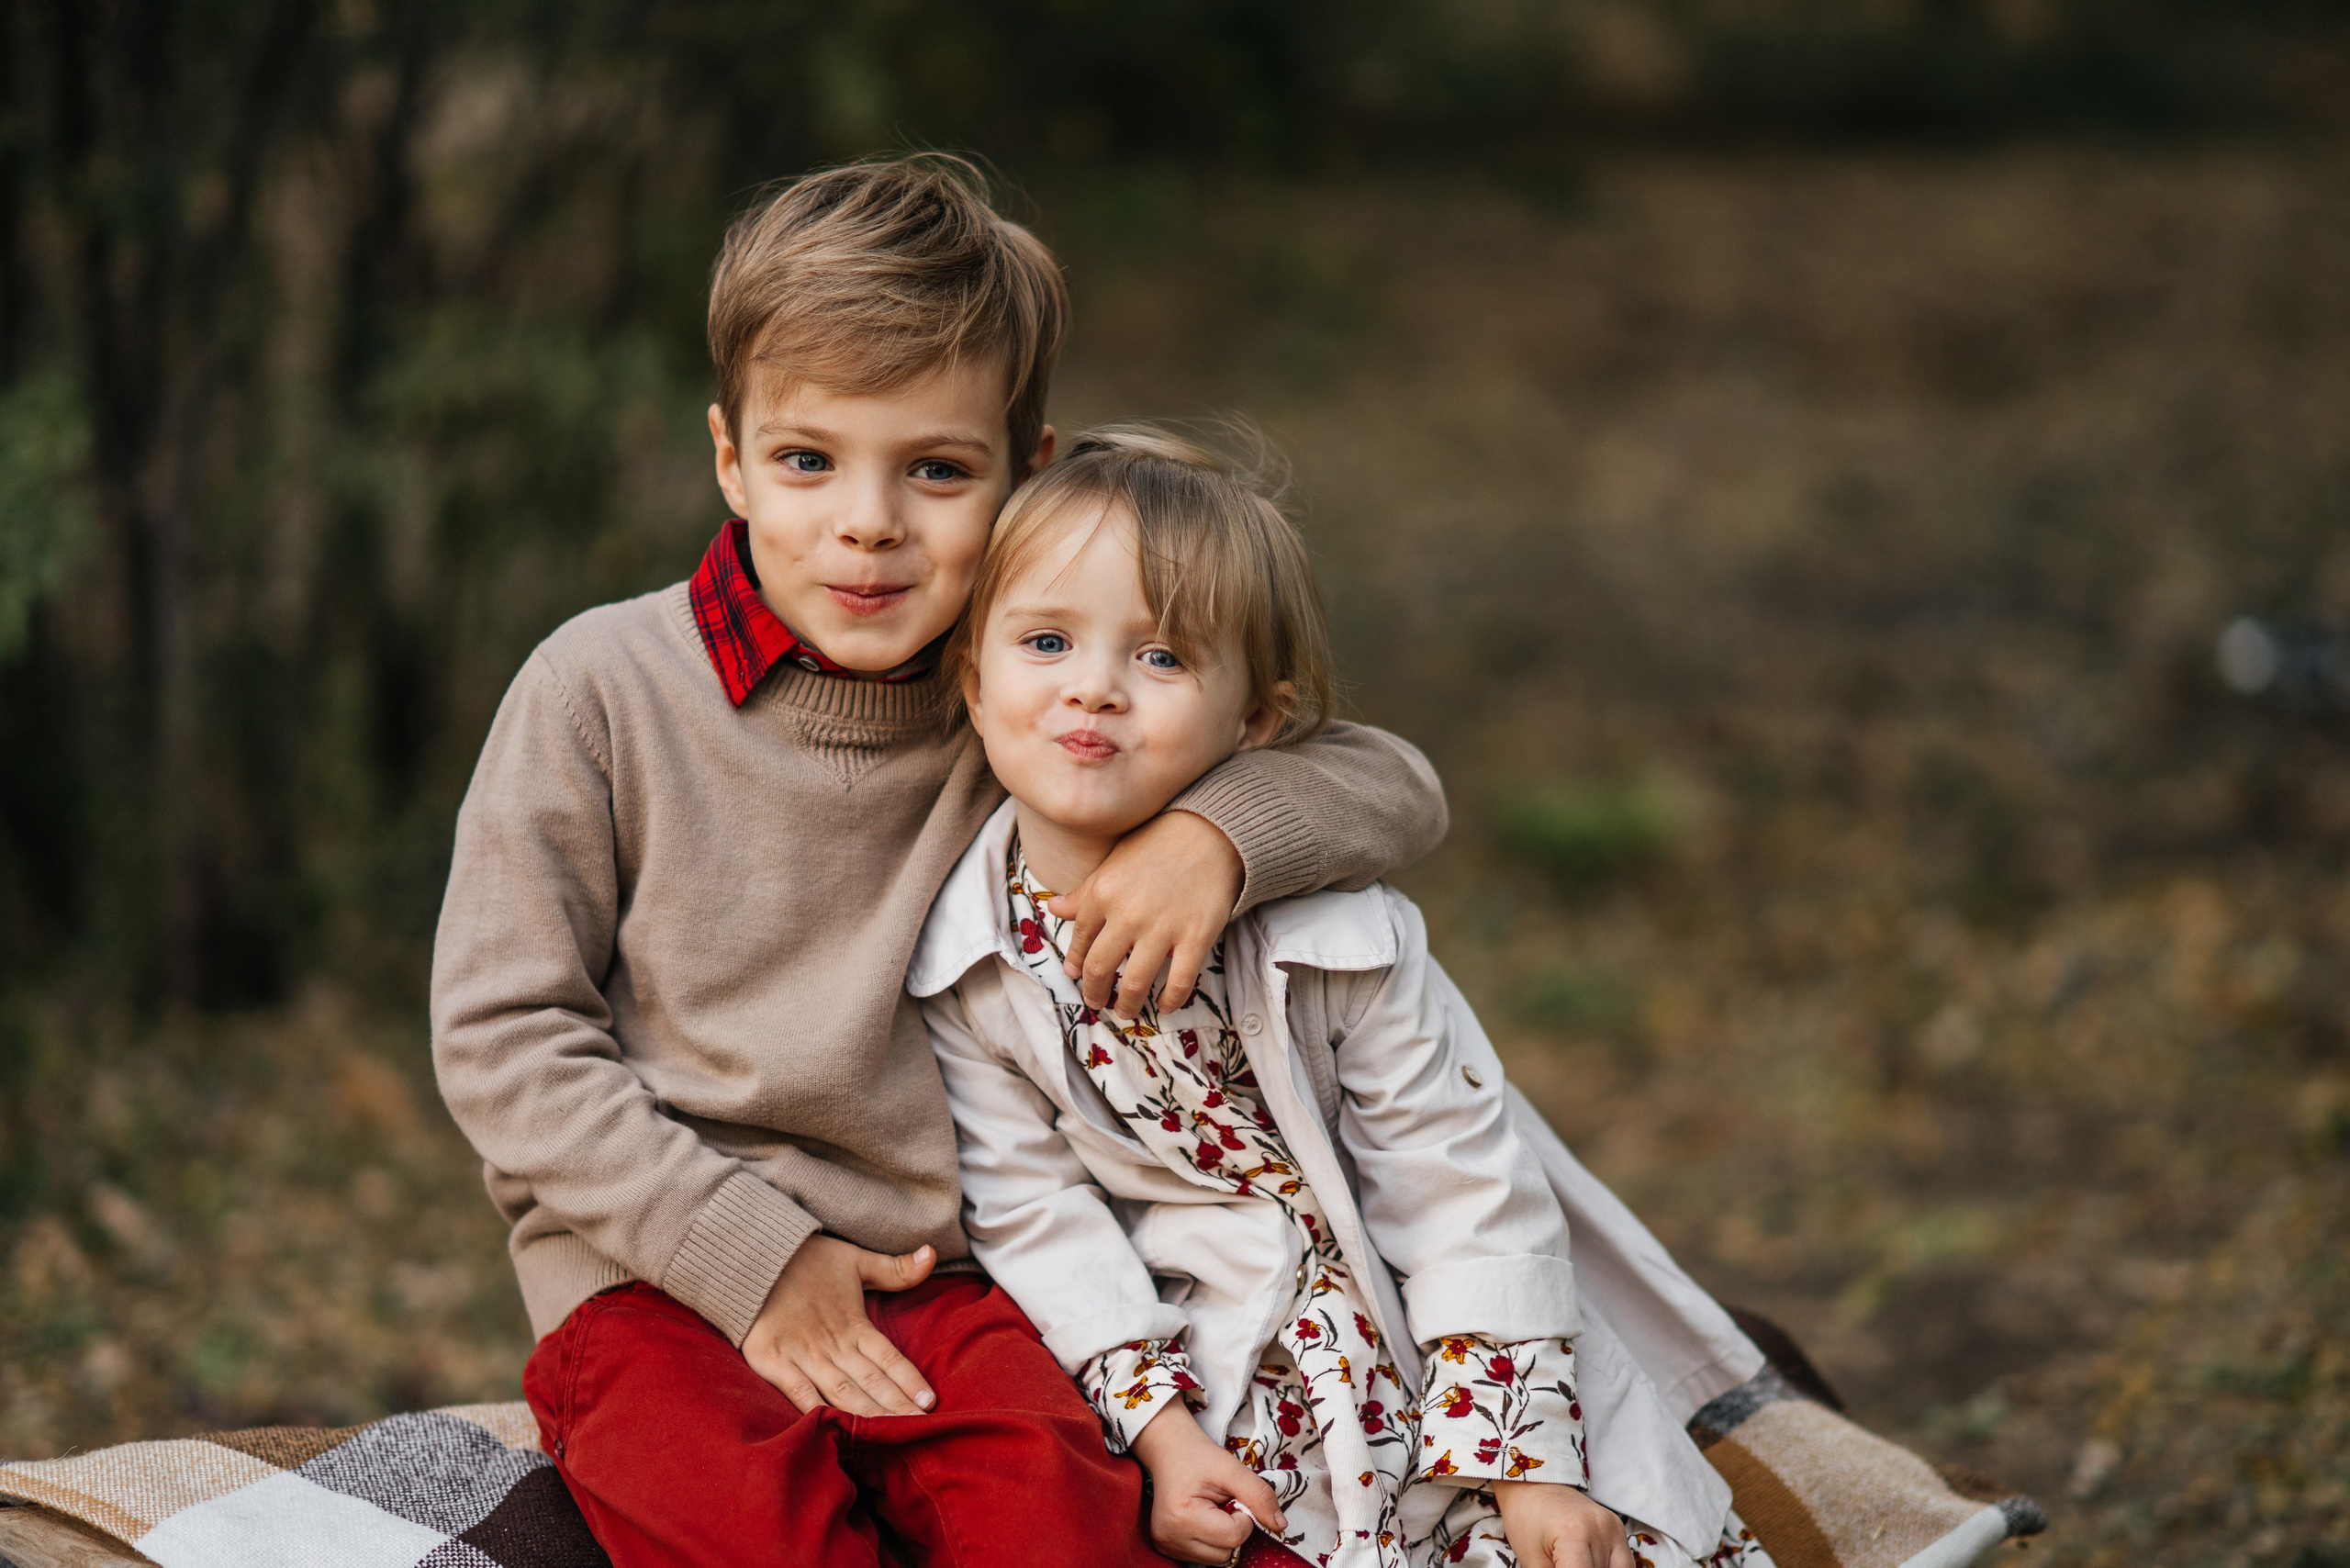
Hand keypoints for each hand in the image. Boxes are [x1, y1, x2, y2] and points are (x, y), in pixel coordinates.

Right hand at [740, 1236, 936, 1415]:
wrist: (753, 1255)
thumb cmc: (807, 1260)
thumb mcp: (855, 1259)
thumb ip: (894, 1268)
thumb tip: (931, 1252)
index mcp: (854, 1323)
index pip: (889, 1357)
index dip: (909, 1379)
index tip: (930, 1402)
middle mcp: (832, 1343)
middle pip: (870, 1382)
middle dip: (895, 1408)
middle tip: (920, 1430)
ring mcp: (802, 1354)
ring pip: (841, 1392)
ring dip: (866, 1415)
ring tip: (891, 1435)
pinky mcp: (771, 1360)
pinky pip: (798, 1392)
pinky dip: (816, 1412)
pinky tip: (835, 1432)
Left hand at [1049, 810, 1242, 1014]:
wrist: (1210, 831)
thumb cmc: (1157, 844)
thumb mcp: (1112, 863)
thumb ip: (1084, 892)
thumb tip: (1053, 908)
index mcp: (1102, 894)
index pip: (1079, 940)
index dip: (1075, 963)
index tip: (1076, 975)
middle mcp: (1127, 915)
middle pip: (1100, 969)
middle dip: (1096, 991)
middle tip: (1098, 1001)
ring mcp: (1162, 929)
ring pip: (1136, 984)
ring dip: (1128, 1004)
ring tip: (1127, 1010)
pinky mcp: (1196, 937)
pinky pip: (1179, 982)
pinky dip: (1171, 1000)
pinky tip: (1166, 1005)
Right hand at [1128, 1402, 1286, 1563]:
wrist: (1168, 1450)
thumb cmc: (1198, 1456)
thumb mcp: (1231, 1467)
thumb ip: (1259, 1495)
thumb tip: (1280, 1525)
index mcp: (1183, 1516)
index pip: (1233, 1537)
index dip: (1243, 1517)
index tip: (1231, 1497)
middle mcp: (1170, 1538)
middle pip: (1226, 1554)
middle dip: (1233, 1529)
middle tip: (1221, 1503)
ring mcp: (1167, 1546)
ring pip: (1219, 1560)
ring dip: (1224, 1538)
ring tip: (1211, 1511)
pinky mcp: (1168, 1549)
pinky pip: (1206, 1557)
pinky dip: (1212, 1541)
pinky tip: (1203, 1520)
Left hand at [1491, 1480, 1632, 1567]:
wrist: (1533, 1485)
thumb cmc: (1526, 1520)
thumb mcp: (1532, 1560)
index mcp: (1574, 1534)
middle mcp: (1601, 1529)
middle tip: (1563, 1565)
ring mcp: (1613, 1527)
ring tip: (1575, 1563)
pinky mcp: (1618, 1527)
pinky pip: (1622, 1563)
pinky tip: (1592, 1565)